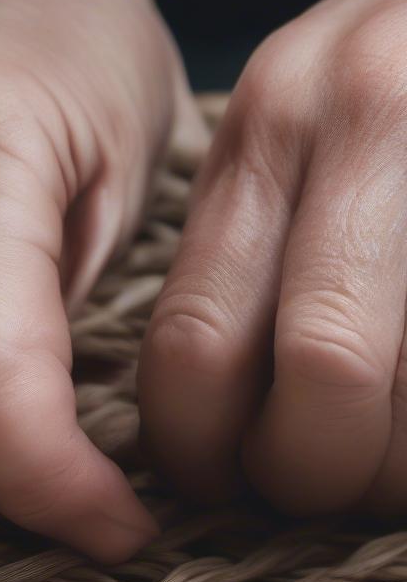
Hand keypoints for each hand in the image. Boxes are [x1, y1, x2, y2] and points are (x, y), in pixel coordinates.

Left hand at [140, 0, 406, 515]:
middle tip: (312, 478)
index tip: (215, 481)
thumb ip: (240, 259)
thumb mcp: (291, 141)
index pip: (194, 343)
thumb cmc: (382, 101)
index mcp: (267, 131)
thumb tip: (201, 422)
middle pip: (322, 372)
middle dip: (308, 470)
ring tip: (377, 456)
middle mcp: (368, 124)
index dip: (196, 450)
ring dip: (386, 475)